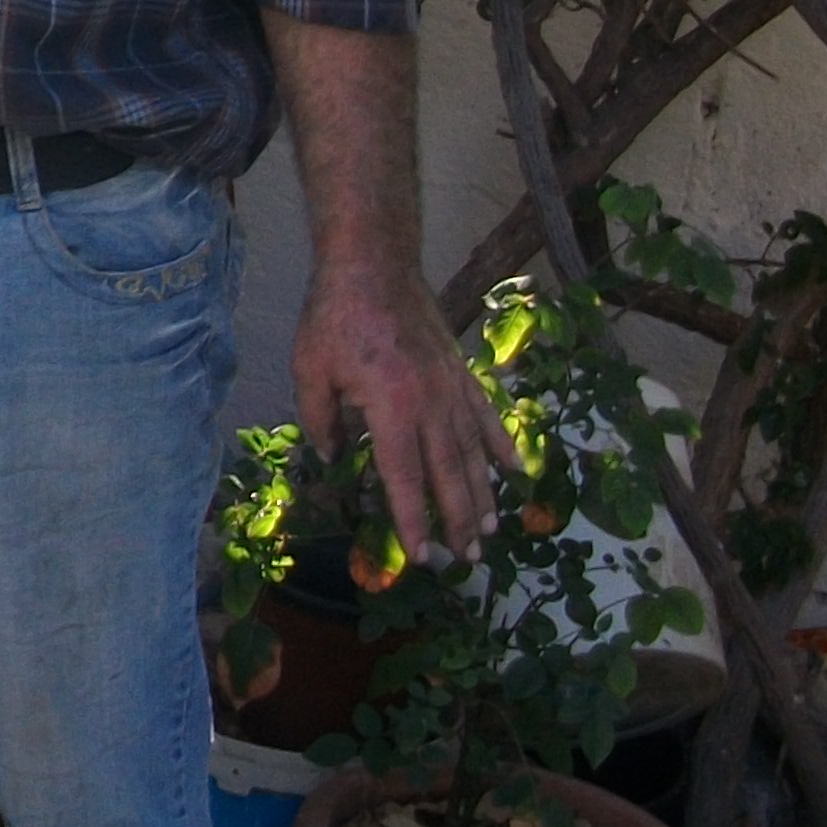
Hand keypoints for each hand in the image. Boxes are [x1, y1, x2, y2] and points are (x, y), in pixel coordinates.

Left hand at [294, 264, 514, 562]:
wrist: (374, 265)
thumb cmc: (335, 317)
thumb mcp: (310, 368)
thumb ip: (319, 419)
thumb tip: (331, 457)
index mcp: (391, 408)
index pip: (405, 478)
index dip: (414, 520)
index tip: (424, 556)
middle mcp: (430, 404)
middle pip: (449, 475)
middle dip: (458, 521)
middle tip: (467, 561)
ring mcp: (452, 388)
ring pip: (473, 453)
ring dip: (483, 496)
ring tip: (491, 532)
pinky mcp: (462, 372)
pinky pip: (487, 416)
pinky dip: (502, 446)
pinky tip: (515, 472)